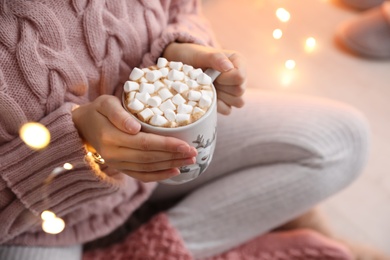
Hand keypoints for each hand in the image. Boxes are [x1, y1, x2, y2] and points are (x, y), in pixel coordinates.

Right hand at [72, 95, 196, 181]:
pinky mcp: (120, 168)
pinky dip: (159, 176)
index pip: (145, 143)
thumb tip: (135, 129)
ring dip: (171, 166)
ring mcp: (117, 164)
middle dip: (174, 156)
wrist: (82, 126)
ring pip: (148, 168)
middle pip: (150, 158)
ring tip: (190, 161)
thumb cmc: (99, 110)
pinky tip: (175, 172)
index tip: (186, 144)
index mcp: (111, 137)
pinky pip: (141, 175)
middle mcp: (114, 154)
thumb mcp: (106, 104)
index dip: (167, 145)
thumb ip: (119, 115)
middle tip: (194, 153)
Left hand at [163, 43, 246, 114]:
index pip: (240, 77)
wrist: (182, 64)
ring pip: (237, 102)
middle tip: (208, 80)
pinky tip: (207, 97)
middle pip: (239, 91)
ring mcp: (234, 90)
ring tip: (208, 87)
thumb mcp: (201, 54)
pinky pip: (228, 110)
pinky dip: (216, 106)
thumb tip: (228, 67)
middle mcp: (239, 76)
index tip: (211, 72)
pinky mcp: (227, 102)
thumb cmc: (192, 56)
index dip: (225, 78)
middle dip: (222, 87)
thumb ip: (216, 58)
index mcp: (238, 62)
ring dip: (220, 97)